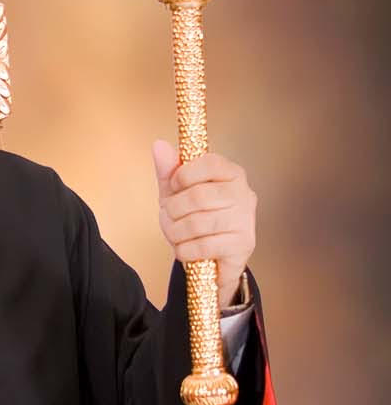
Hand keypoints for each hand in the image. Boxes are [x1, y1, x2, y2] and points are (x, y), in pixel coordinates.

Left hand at [152, 139, 256, 309]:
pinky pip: (203, 246)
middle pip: (198, 196)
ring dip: (176, 232)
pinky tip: (185, 249)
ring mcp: (245, 221)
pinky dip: (185, 250)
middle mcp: (244, 194)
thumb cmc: (194, 218)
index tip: (174, 187)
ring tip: (176, 234)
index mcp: (231, 173)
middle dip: (174, 210)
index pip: (209, 163)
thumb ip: (168, 170)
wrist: (209, 258)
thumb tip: (159, 145)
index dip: (183, 175)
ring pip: (198, 223)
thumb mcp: (176, 192)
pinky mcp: (242, 246)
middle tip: (170, 217)